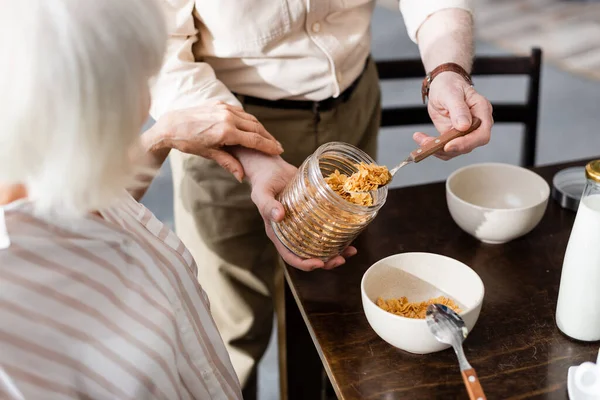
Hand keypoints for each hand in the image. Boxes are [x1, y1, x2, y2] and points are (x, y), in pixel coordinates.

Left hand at [149, 101, 282, 180]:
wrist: (171, 125)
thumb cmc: (188, 142)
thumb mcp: (209, 154)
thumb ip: (228, 163)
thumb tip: (242, 176)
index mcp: (226, 132)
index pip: (254, 140)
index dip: (268, 146)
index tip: (278, 151)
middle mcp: (227, 118)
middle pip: (256, 128)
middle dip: (268, 138)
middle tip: (278, 146)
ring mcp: (224, 109)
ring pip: (250, 119)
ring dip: (260, 129)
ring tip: (268, 138)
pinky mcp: (220, 104)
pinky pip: (240, 112)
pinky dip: (249, 120)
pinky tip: (253, 128)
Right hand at [239, 150, 356, 270]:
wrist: (272, 168)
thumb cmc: (263, 182)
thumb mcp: (261, 192)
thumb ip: (267, 204)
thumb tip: (278, 216)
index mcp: (278, 233)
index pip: (290, 256)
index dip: (305, 263)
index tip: (319, 263)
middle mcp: (292, 232)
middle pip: (309, 254)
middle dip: (326, 261)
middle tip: (341, 259)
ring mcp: (303, 224)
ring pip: (320, 244)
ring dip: (336, 250)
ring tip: (351, 250)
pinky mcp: (313, 214)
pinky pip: (325, 226)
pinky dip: (338, 231)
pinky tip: (352, 231)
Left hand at [414, 72, 492, 159]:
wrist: (442, 85)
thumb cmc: (449, 84)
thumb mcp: (451, 93)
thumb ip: (458, 108)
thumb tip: (464, 126)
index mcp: (482, 111)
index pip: (481, 134)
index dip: (467, 143)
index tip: (448, 145)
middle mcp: (477, 124)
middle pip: (469, 145)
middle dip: (448, 148)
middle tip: (429, 145)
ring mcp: (466, 132)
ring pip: (456, 150)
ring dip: (437, 149)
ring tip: (421, 140)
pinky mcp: (454, 137)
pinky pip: (445, 148)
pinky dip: (433, 148)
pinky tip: (421, 139)